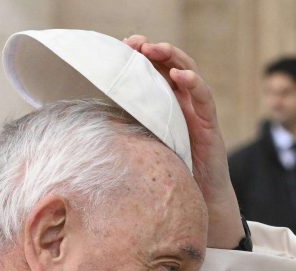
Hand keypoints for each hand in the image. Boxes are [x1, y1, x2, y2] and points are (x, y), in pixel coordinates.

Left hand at [123, 35, 244, 248]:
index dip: (139, 58)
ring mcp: (198, 114)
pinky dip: (194, 83)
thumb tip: (85, 127)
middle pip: (170, 67)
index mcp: (163, 108)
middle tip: (135, 43)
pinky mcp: (210, 126)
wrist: (197, 203)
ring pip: (189, 74)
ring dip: (173, 58)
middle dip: (154, 51)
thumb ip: (124, 135)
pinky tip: (180, 76)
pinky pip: (204, 98)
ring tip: (155, 50)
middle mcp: (182, 106)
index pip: (153, 73)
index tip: (120, 48)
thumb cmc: (167, 178)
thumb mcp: (140, 150)